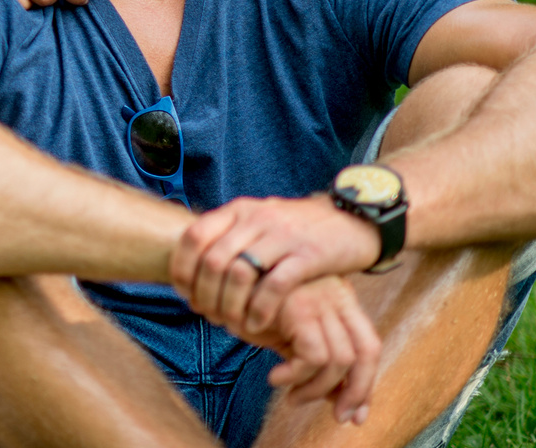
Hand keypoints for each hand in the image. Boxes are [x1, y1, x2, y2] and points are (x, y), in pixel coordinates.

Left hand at [171, 194, 379, 333]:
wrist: (353, 219)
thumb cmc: (298, 229)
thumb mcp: (259, 221)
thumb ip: (230, 236)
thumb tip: (191, 265)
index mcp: (239, 210)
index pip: (194, 235)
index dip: (182, 267)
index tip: (183, 292)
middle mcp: (257, 218)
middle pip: (213, 260)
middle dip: (204, 294)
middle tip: (207, 315)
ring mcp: (283, 235)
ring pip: (239, 273)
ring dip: (229, 305)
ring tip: (230, 324)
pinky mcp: (309, 255)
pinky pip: (275, 286)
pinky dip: (260, 309)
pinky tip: (257, 325)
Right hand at [256, 275, 381, 425]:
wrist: (216, 278)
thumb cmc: (250, 307)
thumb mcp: (290, 335)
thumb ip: (317, 360)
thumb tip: (340, 401)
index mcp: (340, 297)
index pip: (369, 345)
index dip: (366, 383)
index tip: (356, 415)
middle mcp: (336, 293)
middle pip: (365, 352)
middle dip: (355, 392)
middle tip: (339, 417)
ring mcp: (318, 298)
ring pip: (338, 360)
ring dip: (316, 389)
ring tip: (292, 396)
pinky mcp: (298, 306)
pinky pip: (312, 356)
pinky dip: (295, 376)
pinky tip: (274, 378)